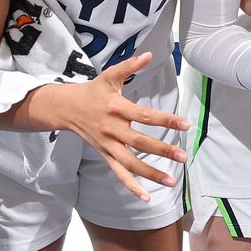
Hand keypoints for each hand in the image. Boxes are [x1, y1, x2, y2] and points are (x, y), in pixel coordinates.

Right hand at [51, 52, 190, 197]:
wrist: (65, 108)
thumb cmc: (93, 91)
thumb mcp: (109, 76)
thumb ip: (130, 66)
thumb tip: (149, 54)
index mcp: (116, 108)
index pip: (145, 115)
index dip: (166, 120)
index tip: (185, 124)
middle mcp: (112, 129)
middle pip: (139, 143)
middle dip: (162, 150)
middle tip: (183, 156)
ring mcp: (107, 145)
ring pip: (130, 163)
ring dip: (150, 173)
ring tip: (171, 180)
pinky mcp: (104, 155)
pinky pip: (118, 173)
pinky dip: (131, 186)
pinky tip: (146, 196)